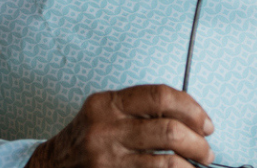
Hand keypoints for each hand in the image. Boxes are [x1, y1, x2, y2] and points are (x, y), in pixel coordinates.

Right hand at [27, 84, 215, 167]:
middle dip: (197, 143)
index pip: (160, 96)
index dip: (192, 109)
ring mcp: (106, 157)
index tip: (206, 124)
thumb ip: (140, 109)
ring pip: (165, 162)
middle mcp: (106, 128)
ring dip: (189, 166)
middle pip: (169, 130)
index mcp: (108, 103)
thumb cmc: (87, 138)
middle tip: (207, 152)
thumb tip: (191, 117)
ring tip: (196, 167)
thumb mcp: (105, 113)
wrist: (50, 167)